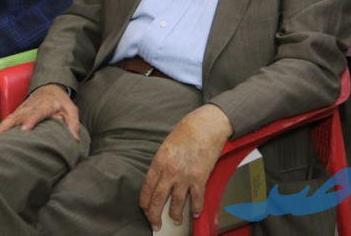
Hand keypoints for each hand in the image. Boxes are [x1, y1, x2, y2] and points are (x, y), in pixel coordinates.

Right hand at [0, 84, 80, 141]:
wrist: (49, 87)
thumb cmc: (61, 101)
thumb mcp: (71, 109)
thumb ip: (73, 124)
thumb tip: (74, 141)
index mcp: (45, 105)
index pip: (37, 112)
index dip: (30, 120)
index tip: (24, 129)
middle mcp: (30, 106)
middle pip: (19, 115)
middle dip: (10, 125)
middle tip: (1, 136)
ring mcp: (22, 109)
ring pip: (10, 117)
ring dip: (2, 127)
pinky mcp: (17, 112)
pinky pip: (7, 120)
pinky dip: (0, 127)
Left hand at [139, 104, 232, 230]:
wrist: (206, 126)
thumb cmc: (186, 131)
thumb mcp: (166, 145)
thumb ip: (162, 163)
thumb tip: (159, 178)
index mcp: (159, 161)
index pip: (147, 187)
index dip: (144, 201)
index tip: (144, 209)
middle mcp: (170, 171)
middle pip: (158, 199)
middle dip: (154, 214)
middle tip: (154, 224)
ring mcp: (185, 176)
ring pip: (176, 202)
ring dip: (175, 215)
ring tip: (175, 220)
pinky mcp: (200, 178)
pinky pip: (196, 199)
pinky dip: (195, 208)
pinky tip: (194, 213)